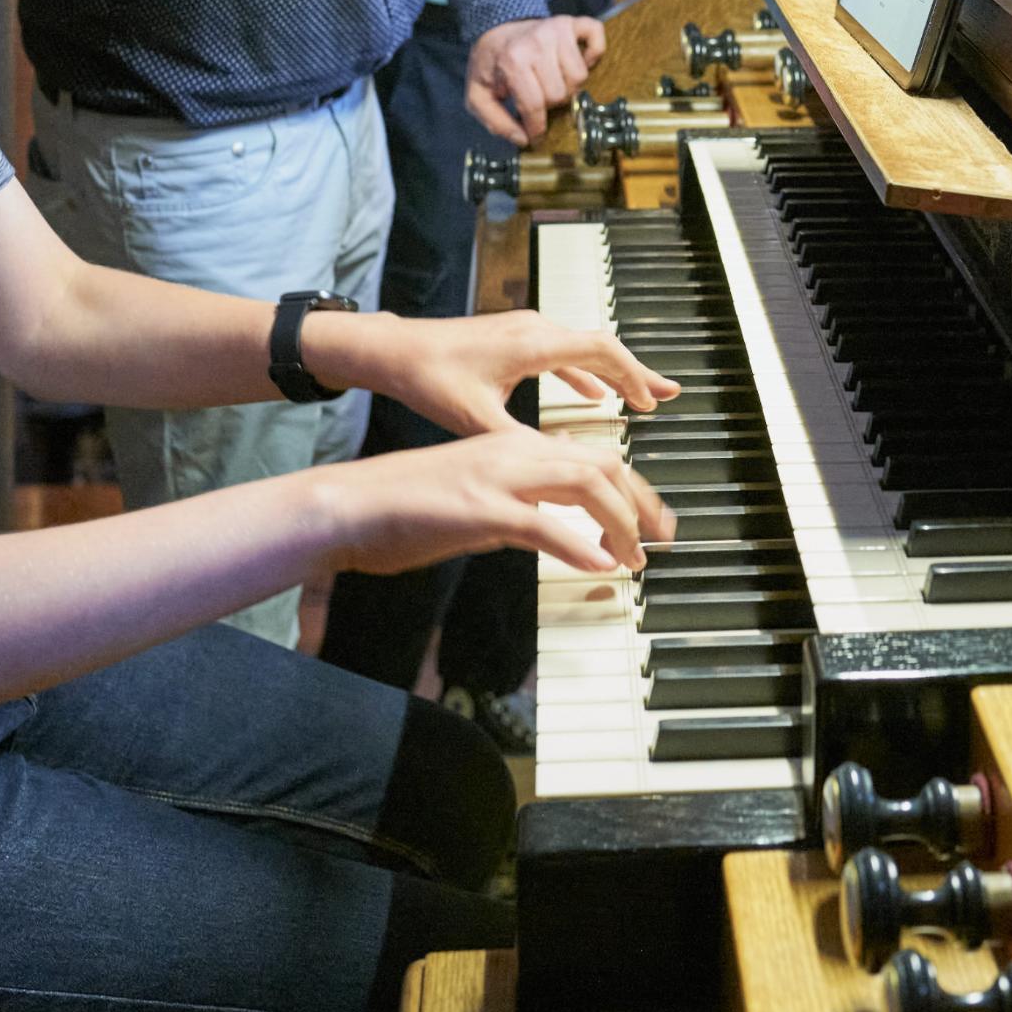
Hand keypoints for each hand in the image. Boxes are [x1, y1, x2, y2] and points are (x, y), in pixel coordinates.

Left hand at [308, 308, 680, 438]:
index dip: (633, 376)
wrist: (392, 348)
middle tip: (668, 397)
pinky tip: (593, 395)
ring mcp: (525, 331)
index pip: (601, 352)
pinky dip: (585, 373)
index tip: (655, 401)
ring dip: (614, 373)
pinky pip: (563, 353)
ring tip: (641, 397)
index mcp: (533, 344)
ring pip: (584, 349)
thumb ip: (519, 442)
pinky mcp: (514, 339)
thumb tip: (556, 471)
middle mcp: (535, 329)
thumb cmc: (427, 376)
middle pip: (602, 347)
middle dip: (636, 374)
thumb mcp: (475, 418)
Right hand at [335, 431, 675, 576]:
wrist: (349, 505)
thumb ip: (516, 506)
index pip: (591, 456)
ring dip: (620, 522)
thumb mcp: (473, 500)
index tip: (650, 520)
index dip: (630, 488)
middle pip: (601, 463)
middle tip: (662, 537)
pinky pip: (544, 525)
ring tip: (636, 556)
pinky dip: (579, 546)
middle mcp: (513, 451)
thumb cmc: (402, 506)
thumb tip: (552, 524)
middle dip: (641, 501)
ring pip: (584, 484)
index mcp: (512, 446)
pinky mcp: (480, 509)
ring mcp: (498, 477)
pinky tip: (600, 565)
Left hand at [465, 14, 605, 144]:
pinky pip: (597, 41)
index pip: (534, 105)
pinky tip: (579, 61)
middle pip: (559, 93)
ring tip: (553, 80)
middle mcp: (537, 42)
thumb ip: (495, 122)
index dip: (536, 127)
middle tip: (539, 96)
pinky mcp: (572, 22)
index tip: (535, 135)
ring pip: (579, 76)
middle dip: (550, 103)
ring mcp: (558, 29)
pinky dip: (593, 55)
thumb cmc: (491, 64)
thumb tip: (523, 139)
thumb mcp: (479, 95)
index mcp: (512, 60)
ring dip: (569, 85)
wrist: (496, 28)